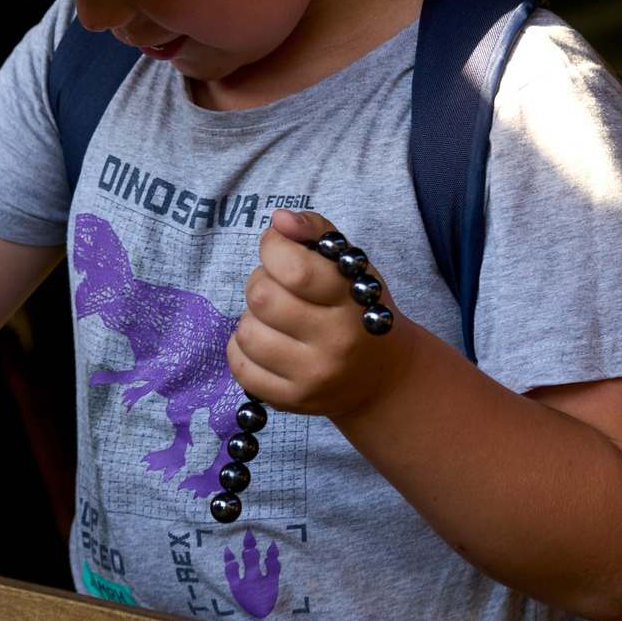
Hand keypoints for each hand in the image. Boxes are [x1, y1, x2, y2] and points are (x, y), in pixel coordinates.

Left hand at [227, 208, 416, 418]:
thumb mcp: (350, 265)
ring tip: (275, 317)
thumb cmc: (358, 310)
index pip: (295, 269)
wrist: (382, 378)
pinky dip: (242, 347)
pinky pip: (240, 366)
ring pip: (246, 332)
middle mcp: (334, 342)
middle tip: (277, 284)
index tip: (275, 245)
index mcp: (352, 300)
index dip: (272, 248)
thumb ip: (316, 231)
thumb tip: (279, 220)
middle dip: (261, 280)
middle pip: (262, 298)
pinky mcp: (292, 401)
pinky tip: (266, 341)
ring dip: (252, 316)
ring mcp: (312, 375)